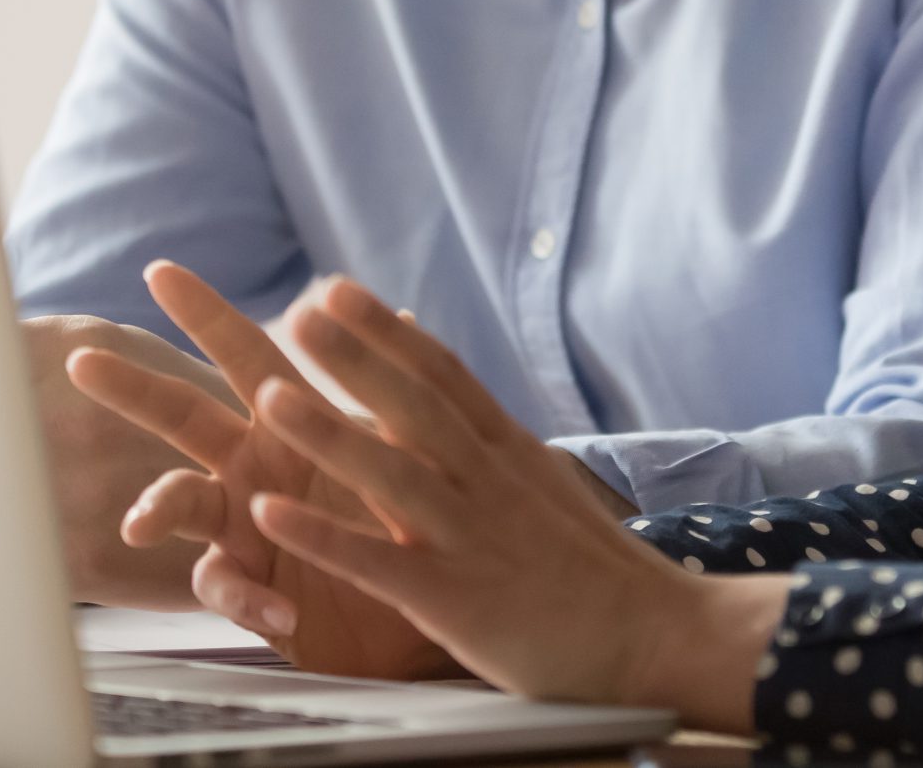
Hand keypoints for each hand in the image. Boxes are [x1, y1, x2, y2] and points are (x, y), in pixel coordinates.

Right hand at [63, 262, 457, 679]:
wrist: (424, 605)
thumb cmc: (401, 520)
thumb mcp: (403, 449)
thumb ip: (384, 391)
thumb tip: (400, 314)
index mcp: (290, 422)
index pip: (244, 355)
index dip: (207, 314)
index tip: (161, 270)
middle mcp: (253, 467)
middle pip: (182, 416)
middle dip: (133, 390)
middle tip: (82, 362)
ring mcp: (243, 527)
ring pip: (177, 504)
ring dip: (156, 506)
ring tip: (140, 523)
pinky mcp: (252, 588)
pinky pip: (228, 588)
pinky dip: (249, 598)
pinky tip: (280, 610)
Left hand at [243, 276, 788, 726]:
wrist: (653, 633)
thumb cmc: (593, 568)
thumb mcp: (544, 485)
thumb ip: (495, 444)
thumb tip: (461, 398)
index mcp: (509, 452)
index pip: (443, 376)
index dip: (387, 331)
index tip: (336, 289)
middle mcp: (489, 481)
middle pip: (414, 405)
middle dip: (355, 355)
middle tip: (300, 307)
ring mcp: (472, 536)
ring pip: (392, 473)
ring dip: (328, 433)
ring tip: (269, 393)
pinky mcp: (456, 598)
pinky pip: (378, 562)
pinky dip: (324, 535)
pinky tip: (270, 516)